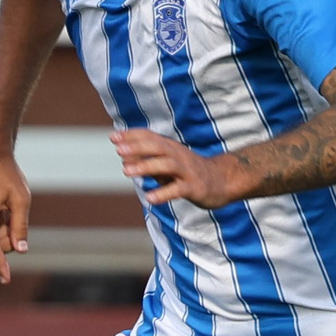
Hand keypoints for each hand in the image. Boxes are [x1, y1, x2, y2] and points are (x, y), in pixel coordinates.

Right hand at [0, 149, 31, 282]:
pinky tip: (1, 205)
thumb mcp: (21, 201)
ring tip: (7, 206)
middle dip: (7, 238)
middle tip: (16, 216)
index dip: (0, 265)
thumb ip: (20, 227)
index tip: (5, 280)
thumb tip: (20, 250)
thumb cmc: (8, 175)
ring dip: (2, 228)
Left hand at [113, 129, 253, 209]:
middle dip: (137, 147)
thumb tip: (124, 160)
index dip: (132, 136)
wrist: (222, 181)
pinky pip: (178, 189)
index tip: (113, 136)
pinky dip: (163, 193)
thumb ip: (147, 162)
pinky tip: (149, 199)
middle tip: (118, 149)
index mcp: (171, 148)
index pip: (150, 137)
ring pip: (166, 165)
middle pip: (157, 147)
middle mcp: (178, 156)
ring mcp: (187, 171)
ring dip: (146, 166)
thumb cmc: (188, 172)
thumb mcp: (167, 165)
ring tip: (126, 171)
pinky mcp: (194, 187)